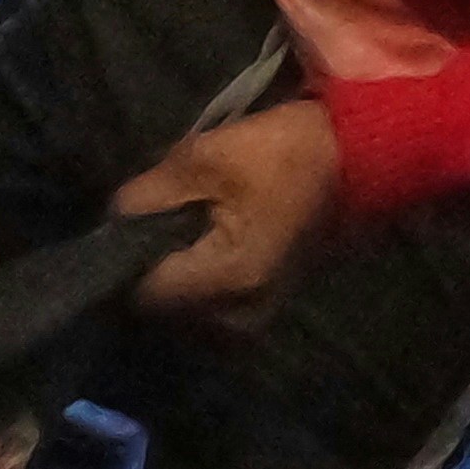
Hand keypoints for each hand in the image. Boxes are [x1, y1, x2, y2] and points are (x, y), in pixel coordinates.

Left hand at [119, 97, 341, 322]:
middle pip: (165, 309)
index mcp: (229, 279)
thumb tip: (113, 221)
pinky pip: (214, 306)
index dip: (123, 262)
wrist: (356, 157)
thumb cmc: (280, 153)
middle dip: (149, 269)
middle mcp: (243, 314)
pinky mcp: (268, 305)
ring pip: (188, 311)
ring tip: (176, 230)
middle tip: (150, 223)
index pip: (145, 294)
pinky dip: (199, 280)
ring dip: (174, 276)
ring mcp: (260, 315)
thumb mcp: (202, 159)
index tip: (119, 230)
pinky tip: (200, 243)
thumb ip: (147, 196)